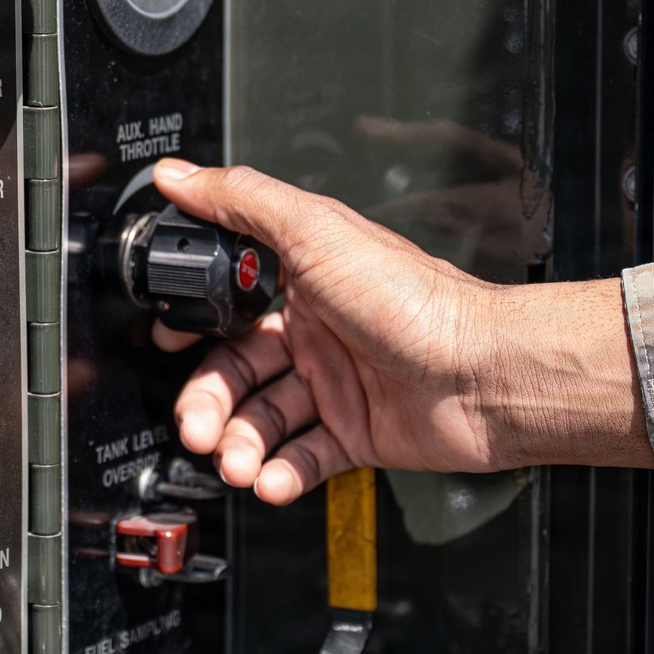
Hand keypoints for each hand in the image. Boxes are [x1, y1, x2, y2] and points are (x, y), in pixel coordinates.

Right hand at [153, 159, 653, 504]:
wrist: (487, 374)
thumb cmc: (417, 300)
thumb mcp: (317, 231)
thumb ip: (242, 202)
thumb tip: (180, 175)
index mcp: (303, 280)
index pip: (227, 303)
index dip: (192, 325)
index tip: (166, 341)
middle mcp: (316, 331)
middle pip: (235, 370)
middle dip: (208, 401)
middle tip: (198, 425)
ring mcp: (335, 384)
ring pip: (262, 419)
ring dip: (240, 443)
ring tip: (237, 460)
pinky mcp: (354, 433)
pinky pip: (303, 458)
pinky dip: (282, 473)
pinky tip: (273, 478)